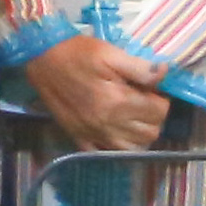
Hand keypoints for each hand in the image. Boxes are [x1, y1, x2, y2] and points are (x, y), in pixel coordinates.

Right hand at [20, 32, 168, 155]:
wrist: (40, 59)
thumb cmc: (76, 53)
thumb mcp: (109, 52)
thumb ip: (140, 67)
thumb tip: (165, 73)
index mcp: (118, 100)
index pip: (160, 111)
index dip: (161, 98)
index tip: (152, 89)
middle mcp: (109, 123)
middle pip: (151, 132)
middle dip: (153, 117)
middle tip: (143, 101)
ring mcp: (94, 134)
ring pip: (135, 148)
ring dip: (140, 134)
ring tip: (133, 117)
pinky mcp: (80, 138)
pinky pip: (107, 153)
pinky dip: (117, 147)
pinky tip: (116, 132)